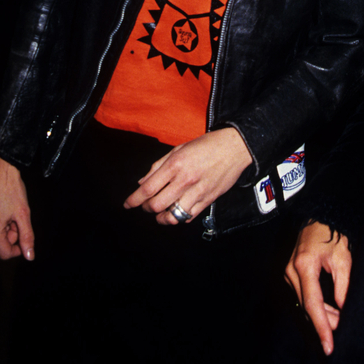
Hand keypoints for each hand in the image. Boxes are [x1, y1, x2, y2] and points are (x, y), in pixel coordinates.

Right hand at [0, 156, 34, 259]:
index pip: (5, 253)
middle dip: (13, 234)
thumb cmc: (10, 189)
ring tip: (13, 211)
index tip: (25, 237)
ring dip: (8, 227)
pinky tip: (7, 209)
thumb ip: (26, 236)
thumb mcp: (23, 213)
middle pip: (1, 244)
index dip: (18, 248)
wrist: (0, 171)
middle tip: (19, 218)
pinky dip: (3, 221)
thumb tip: (30, 256)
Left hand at [123, 128, 251, 224]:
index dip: (134, 200)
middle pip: (156, 205)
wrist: (235, 147)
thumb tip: (142, 182)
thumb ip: (158, 166)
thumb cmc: (207, 145)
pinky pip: (188, 217)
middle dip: (146, 208)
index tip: (128, 204)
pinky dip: (178, 217)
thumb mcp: (179, 148)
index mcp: (175, 164)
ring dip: (161, 217)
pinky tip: (176, 211)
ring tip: (160, 213)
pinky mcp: (208, 200)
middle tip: (146, 205)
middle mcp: (185, 180)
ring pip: (172, 216)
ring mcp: (197, 192)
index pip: (148, 188)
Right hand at [285, 221, 351, 355]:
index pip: (313, 304)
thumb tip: (342, 310)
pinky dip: (315, 304)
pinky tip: (329, 310)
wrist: (319, 216)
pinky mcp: (290, 273)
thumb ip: (343, 286)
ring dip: (320, 313)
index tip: (328, 344)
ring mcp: (288, 272)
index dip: (322, 327)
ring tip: (338, 319)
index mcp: (304, 266)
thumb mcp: (343, 259)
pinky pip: (302, 295)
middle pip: (307, 306)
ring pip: (304, 303)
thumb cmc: (332, 234)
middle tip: (340, 330)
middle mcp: (291, 271)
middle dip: (323, 321)